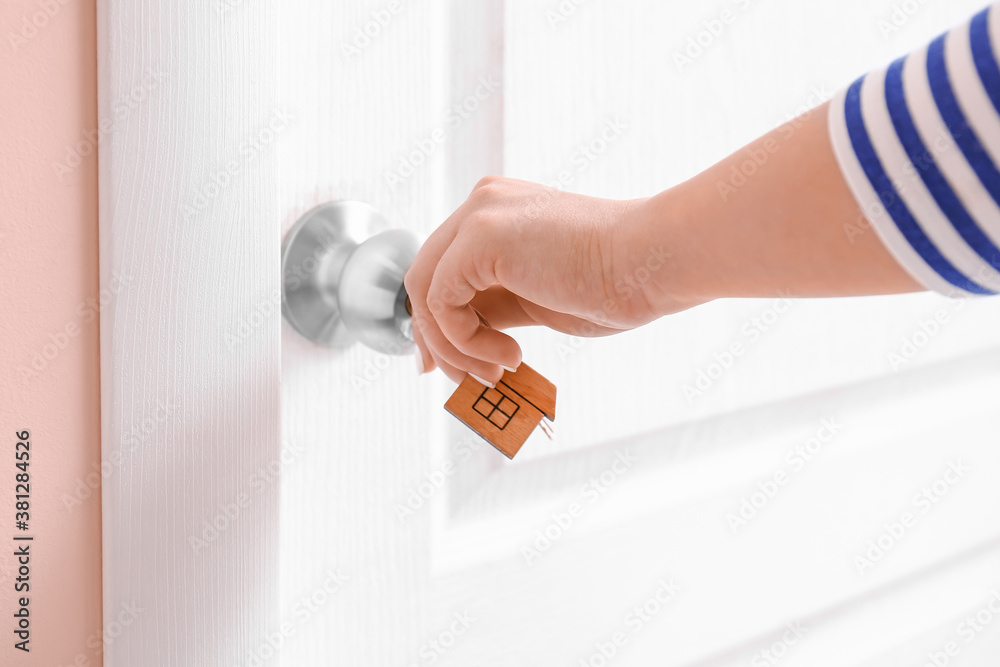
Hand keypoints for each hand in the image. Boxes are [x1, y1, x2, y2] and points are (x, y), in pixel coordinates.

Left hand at [403, 176, 678, 384]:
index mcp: (498, 212)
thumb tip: (460, 335)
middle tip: (461, 381)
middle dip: (435, 339)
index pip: (443, 270)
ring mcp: (478, 214)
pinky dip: (464, 340)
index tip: (447, 366)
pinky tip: (508, 354)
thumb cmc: (616, 281)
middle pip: (424, 278)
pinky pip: (441, 301)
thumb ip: (496, 305)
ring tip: (496, 372)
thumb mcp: (539, 297)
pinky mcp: (480, 235)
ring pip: (424, 292)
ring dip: (454, 348)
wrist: (652, 262)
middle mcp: (482, 203)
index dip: (436, 323)